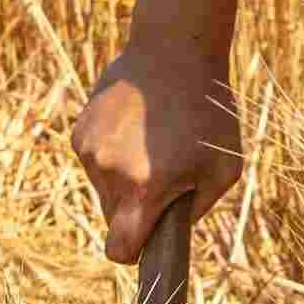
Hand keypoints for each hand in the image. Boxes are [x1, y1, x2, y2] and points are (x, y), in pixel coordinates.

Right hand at [71, 45, 243, 265]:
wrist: (174, 51)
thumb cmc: (209, 113)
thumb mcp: (224, 168)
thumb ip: (197, 209)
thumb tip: (171, 228)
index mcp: (143, 189)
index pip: (119, 249)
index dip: (132, 252)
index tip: (145, 244)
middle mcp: (109, 173)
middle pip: (112, 220)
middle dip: (134, 211)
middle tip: (162, 178)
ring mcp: (89, 151)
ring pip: (103, 189)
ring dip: (124, 180)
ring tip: (151, 146)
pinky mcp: (78, 131)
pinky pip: (94, 162)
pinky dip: (112, 155)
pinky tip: (135, 129)